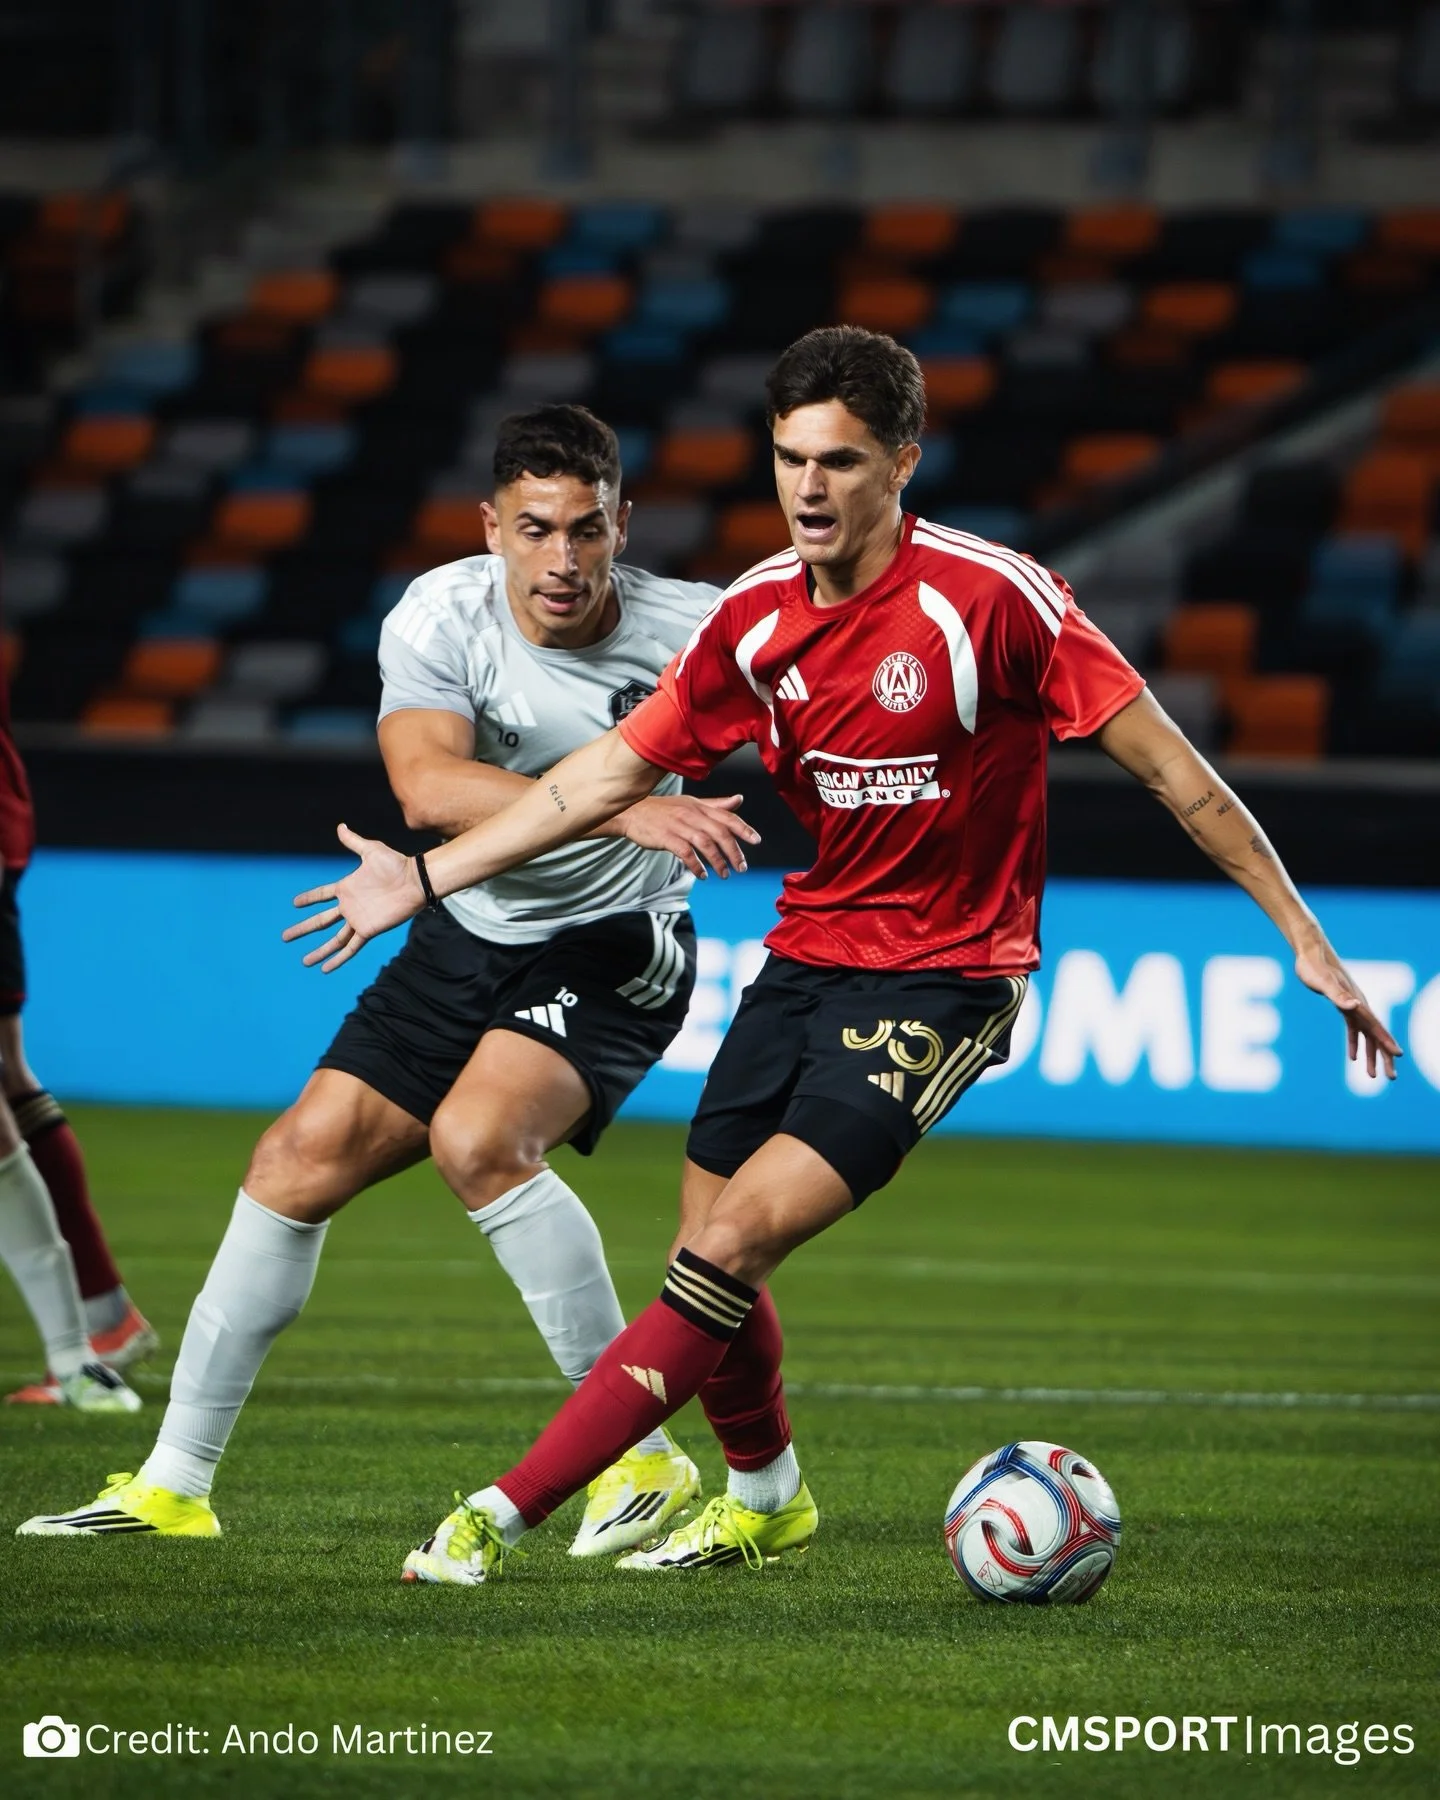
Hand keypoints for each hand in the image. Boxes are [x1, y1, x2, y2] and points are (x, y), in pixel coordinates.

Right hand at [283, 824, 423, 971]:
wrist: (415, 881)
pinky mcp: (368, 930)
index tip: (295, 903)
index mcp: (347, 888)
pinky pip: (350, 948)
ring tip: (304, 961)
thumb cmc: (397, 864)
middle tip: (284, 936)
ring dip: (319, 951)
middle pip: (320, 921)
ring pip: (333, 940)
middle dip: (302, 929)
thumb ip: (354, 842)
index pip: (321, 895)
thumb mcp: (371, 850)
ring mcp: (358, 920)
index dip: (309, 899)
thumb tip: (340, 826)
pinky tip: (326, 968)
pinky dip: (338, 959)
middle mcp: (349, 906)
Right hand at [616, 793, 760, 879]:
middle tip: (742, 867)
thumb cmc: (663, 809)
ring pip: (706, 844)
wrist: (632, 812)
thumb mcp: (691, 803)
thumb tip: (739, 799)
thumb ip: (716, 804)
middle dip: (734, 851)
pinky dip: (696, 865)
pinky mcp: (666, 837)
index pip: (727, 817)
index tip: (756, 841)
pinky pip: (686, 853)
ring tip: (725, 874)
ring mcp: (679, 825)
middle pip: (720, 833)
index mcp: (700, 806)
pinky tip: (702, 875)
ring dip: (718, 861)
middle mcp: (692, 814)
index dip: (744, 829)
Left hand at [1293, 938, 1401, 1080]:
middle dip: (1384, 1056)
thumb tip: (1354, 1005)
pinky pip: (1353, 1029)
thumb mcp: (1324, 982)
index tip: (1398, 1056)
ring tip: (1374, 1076)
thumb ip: (1338, 995)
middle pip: (1376, 1035)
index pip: (1376, 1026)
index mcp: (1357, 1002)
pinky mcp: (1342, 1005)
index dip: (1386, 1041)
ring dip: (1372, 1055)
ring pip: (1367, 1035)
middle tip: (1392, 1077)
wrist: (1310, 952)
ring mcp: (1352, 1006)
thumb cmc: (1314, 966)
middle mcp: (1359, 1006)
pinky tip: (1353, 1058)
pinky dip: (1354, 1043)